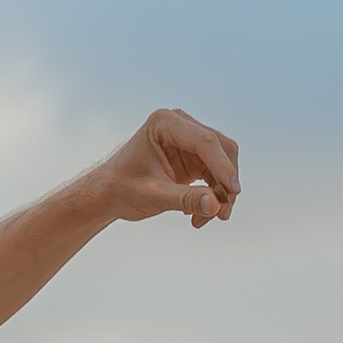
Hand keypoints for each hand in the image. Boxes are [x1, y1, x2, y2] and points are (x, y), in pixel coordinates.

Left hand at [97, 106, 237, 229]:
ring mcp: (188, 138)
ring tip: (203, 220)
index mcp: (165, 123)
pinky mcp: (193, 155)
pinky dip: (213, 194)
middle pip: (220, 149)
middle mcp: (180, 124)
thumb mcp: (153, 196)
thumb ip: (185, 199)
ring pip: (222, 162)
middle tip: (221, 215)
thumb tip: (216, 205)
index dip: (223, 167)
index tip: (233, 191)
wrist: (108, 193)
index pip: (205, 141)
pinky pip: (216, 173)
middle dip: (225, 183)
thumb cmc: (122, 189)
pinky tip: (199, 214)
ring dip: (221, 192)